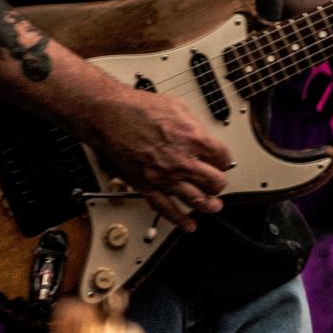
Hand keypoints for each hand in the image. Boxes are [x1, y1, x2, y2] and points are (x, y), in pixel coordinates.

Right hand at [79, 88, 231, 231]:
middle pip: (214, 183)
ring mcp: (165, 177)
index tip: (221, 162)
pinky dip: (180, 220)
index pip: (223, 159)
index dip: (224, 161)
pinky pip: (167, 209)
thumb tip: (203, 137)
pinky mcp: (147, 187)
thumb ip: (194, 126)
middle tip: (217, 182)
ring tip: (213, 206)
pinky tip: (188, 225)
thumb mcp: (178, 107)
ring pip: (196, 200)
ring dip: (208, 205)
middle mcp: (182, 161)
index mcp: (193, 139)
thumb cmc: (136, 108)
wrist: (108, 116)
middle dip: (218, 183)